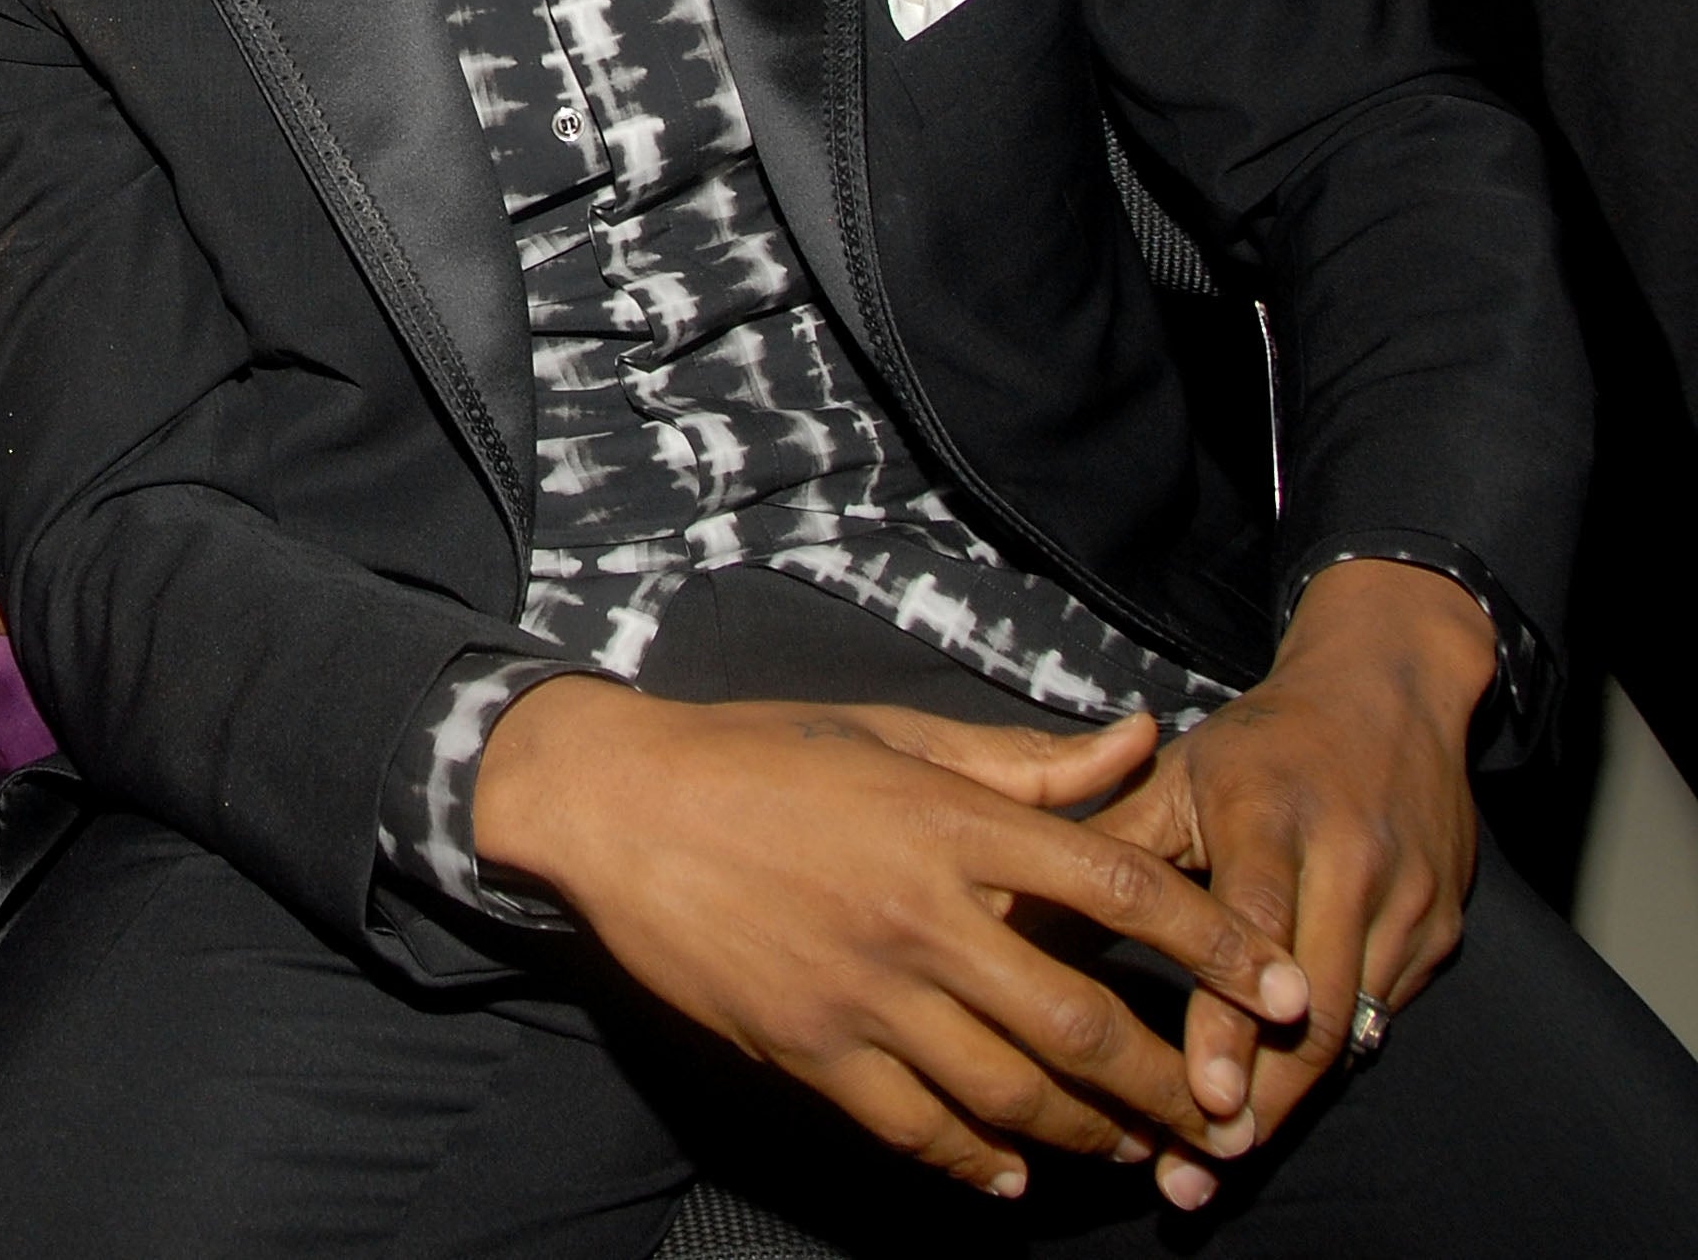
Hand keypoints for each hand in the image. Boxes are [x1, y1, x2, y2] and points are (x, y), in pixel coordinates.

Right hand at [474, 680, 1310, 1200]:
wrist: (619, 805)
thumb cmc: (761, 755)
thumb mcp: (892, 732)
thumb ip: (1024, 756)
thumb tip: (1141, 738)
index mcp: (946, 821)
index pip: (1115, 885)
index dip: (1214, 943)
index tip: (1285, 987)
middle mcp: (919, 915)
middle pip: (1083, 1028)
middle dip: (1176, 1087)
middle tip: (1230, 1118)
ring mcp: (864, 993)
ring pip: (1013, 1098)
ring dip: (1094, 1138)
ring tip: (1141, 1152)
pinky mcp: (810, 1050)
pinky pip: (921, 1133)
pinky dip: (980, 1164)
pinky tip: (1015, 1173)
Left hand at [1087, 559, 1492, 1209]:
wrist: (1389, 694)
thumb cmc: (1261, 747)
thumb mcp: (1182, 774)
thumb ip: (1108, 839)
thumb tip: (1010, 897)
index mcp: (1268, 812)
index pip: (1250, 927)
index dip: (1228, 1020)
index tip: (1203, 1097)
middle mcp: (1348, 859)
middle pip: (1310, 1006)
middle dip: (1260, 1097)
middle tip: (1199, 1165)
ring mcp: (1406, 901)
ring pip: (1350, 1028)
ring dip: (1290, 1100)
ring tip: (1220, 1160)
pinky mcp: (1442, 932)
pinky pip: (1380, 1017)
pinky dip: (1329, 1066)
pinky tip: (1277, 1107)